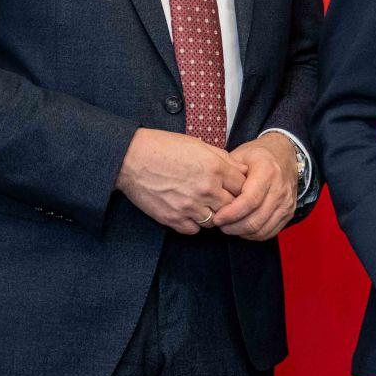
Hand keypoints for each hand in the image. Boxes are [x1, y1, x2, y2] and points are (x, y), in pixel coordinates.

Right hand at [115, 128, 246, 233]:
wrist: (131, 157)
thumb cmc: (165, 147)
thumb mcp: (199, 145)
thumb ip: (224, 159)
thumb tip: (243, 170)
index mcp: (215, 168)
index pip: (243, 187)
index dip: (241, 187)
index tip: (234, 187)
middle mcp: (205, 189)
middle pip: (232, 206)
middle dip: (230, 203)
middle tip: (221, 198)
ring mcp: (189, 206)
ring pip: (215, 221)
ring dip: (212, 214)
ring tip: (204, 204)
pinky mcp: (173, 218)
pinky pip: (194, 230)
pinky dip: (194, 224)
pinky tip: (190, 212)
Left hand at [210, 134, 299, 240]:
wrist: (284, 154)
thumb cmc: (259, 156)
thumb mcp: (241, 155)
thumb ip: (227, 172)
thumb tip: (213, 192)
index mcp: (267, 171)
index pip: (250, 200)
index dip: (231, 213)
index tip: (217, 217)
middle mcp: (280, 188)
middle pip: (256, 219)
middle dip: (233, 226)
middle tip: (218, 223)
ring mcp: (287, 202)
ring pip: (262, 229)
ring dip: (241, 232)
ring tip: (228, 226)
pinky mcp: (289, 212)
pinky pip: (270, 232)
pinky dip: (253, 235)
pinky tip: (242, 228)